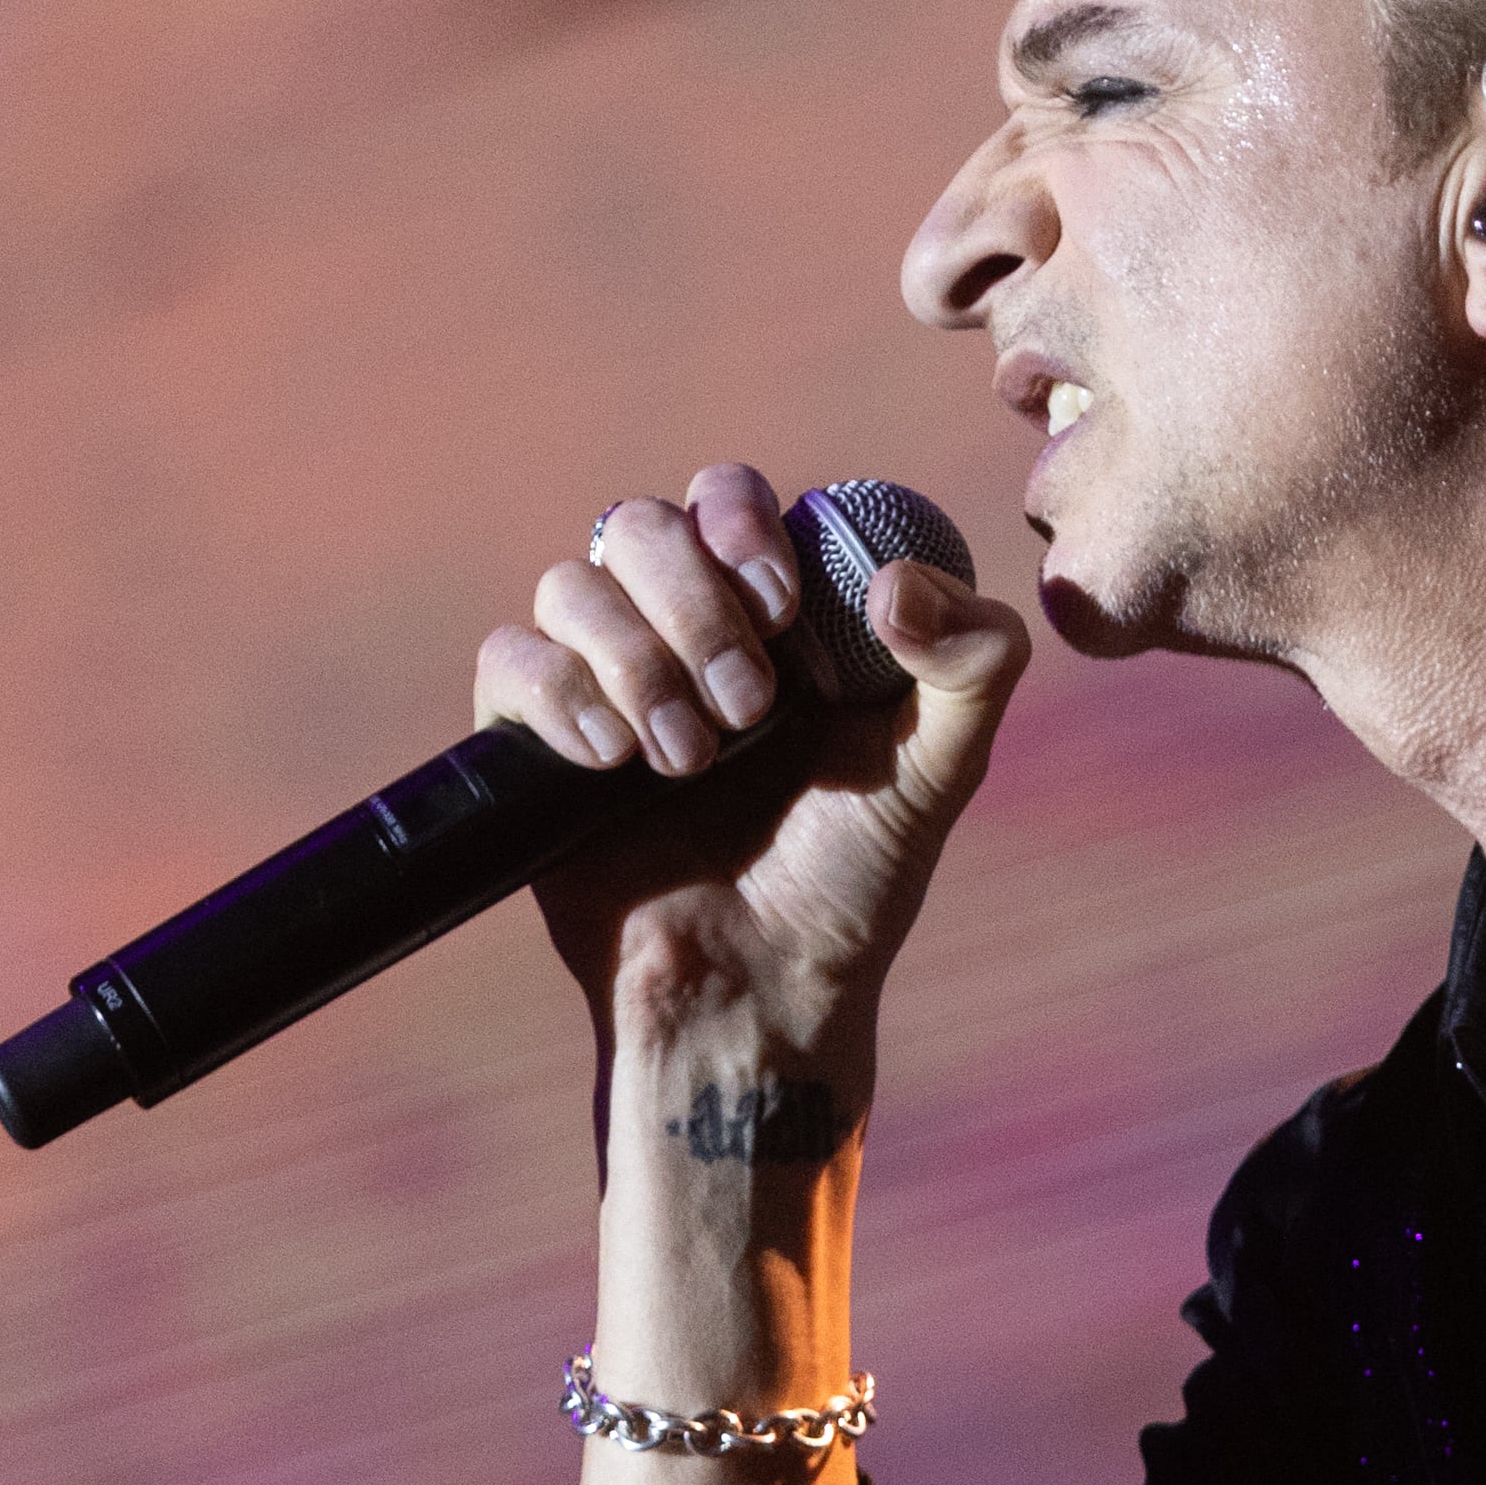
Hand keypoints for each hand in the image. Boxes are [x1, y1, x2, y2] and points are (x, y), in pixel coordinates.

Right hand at [472, 462, 1031, 1057]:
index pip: (729, 497)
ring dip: (636, 661)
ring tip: (689, 762)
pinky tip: (615, 762)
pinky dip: (562, 695)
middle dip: (692, 604)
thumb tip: (898, 582)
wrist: (761, 987)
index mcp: (772, 611)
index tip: (784, 606)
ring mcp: (600, 676)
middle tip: (750, 709)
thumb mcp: (941, 768)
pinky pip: (510, 657)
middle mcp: (677, 626)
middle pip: (639, 525)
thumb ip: (975, 665)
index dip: (743, 524)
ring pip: (568, 583)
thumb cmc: (854, 875)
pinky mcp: (531, 736)